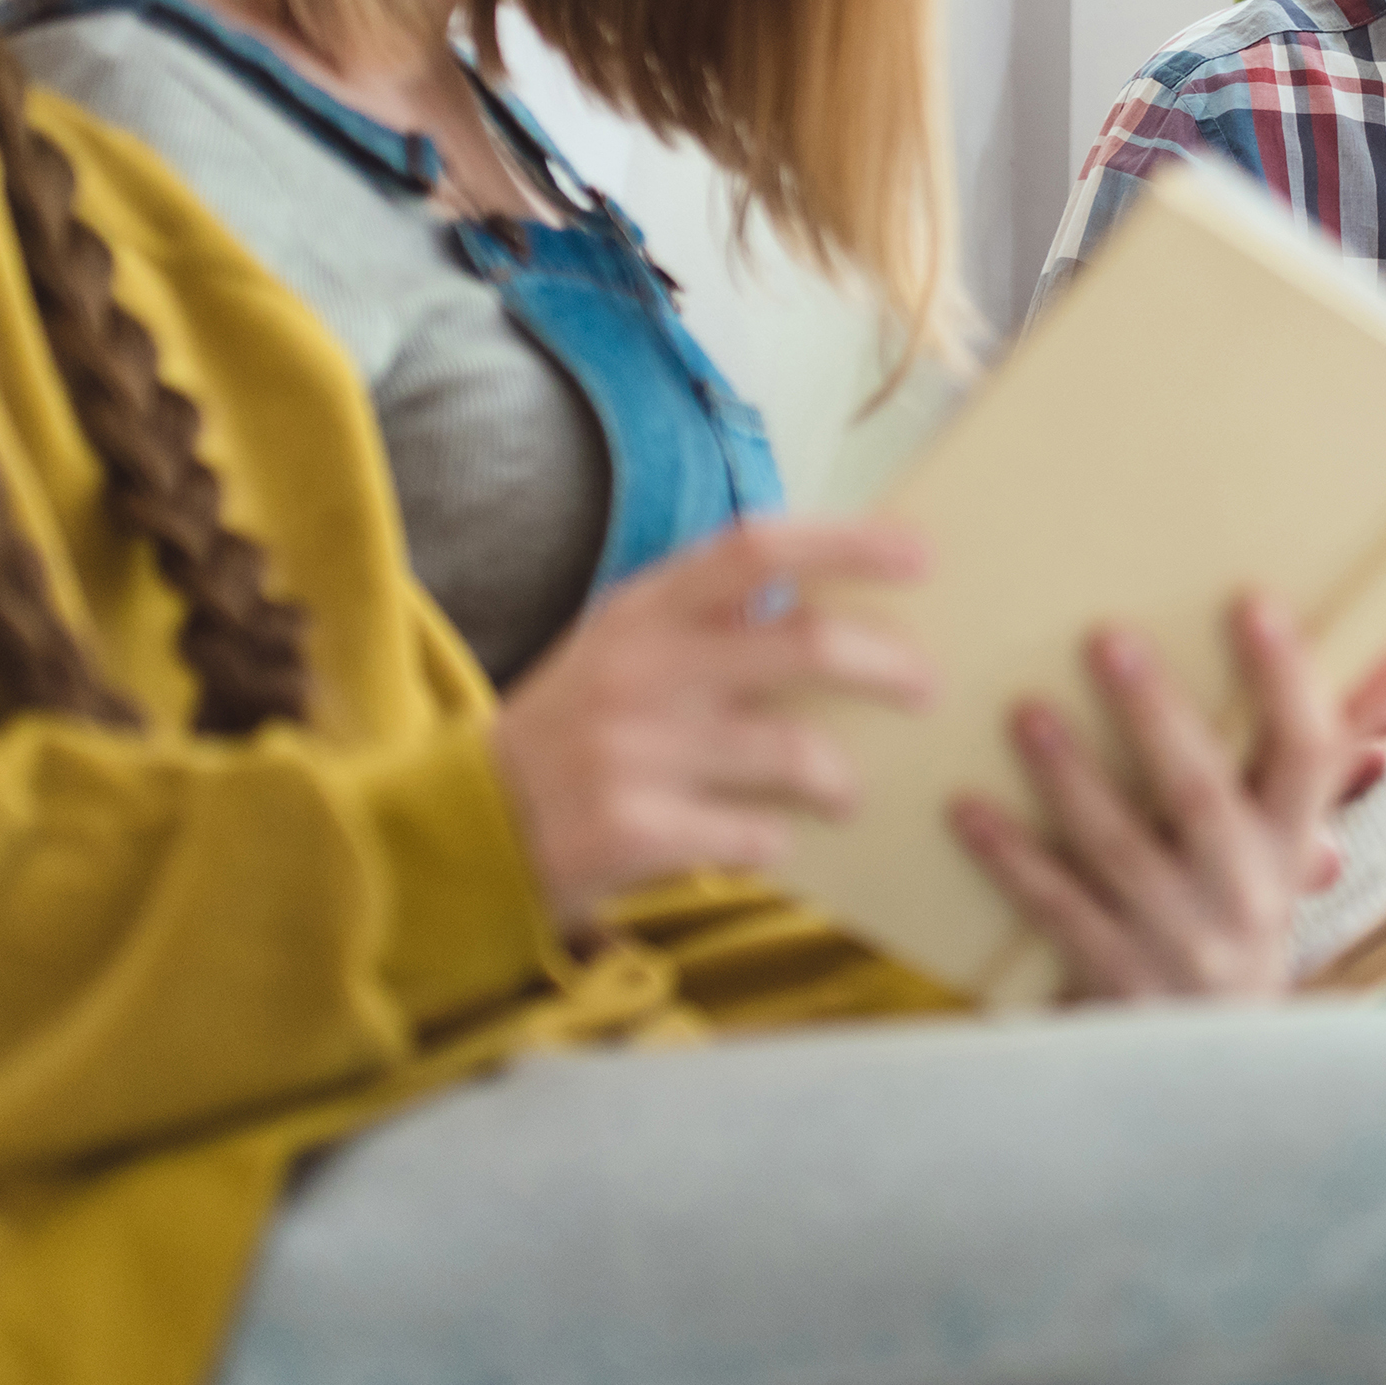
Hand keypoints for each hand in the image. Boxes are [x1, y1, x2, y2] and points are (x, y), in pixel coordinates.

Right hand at [489, 518, 936, 923]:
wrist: (460, 828)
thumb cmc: (574, 727)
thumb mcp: (624, 644)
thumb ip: (710, 615)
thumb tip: (836, 585)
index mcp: (644, 610)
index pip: (755, 548)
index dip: (846, 542)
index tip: (919, 554)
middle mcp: (641, 668)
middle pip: (805, 644)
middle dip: (888, 664)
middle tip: (924, 686)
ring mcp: (634, 751)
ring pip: (796, 754)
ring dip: (840, 779)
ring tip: (843, 793)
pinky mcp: (631, 830)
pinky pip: (754, 835)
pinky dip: (774, 842)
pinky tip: (764, 842)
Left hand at [949, 597, 1385, 1000]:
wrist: (1214, 1068)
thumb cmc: (1250, 914)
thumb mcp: (1299, 833)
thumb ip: (1343, 740)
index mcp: (1294, 843)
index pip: (1308, 752)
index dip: (1287, 679)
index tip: (1253, 600)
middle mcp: (1246, 893)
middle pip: (1200, 796)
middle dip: (1156, 716)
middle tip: (1108, 638)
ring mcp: (1178, 941)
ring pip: (1121, 851)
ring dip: (1071, 778)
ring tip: (1025, 711)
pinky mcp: (1114, 981)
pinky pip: (1059, 910)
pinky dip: (1013, 859)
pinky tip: (968, 808)